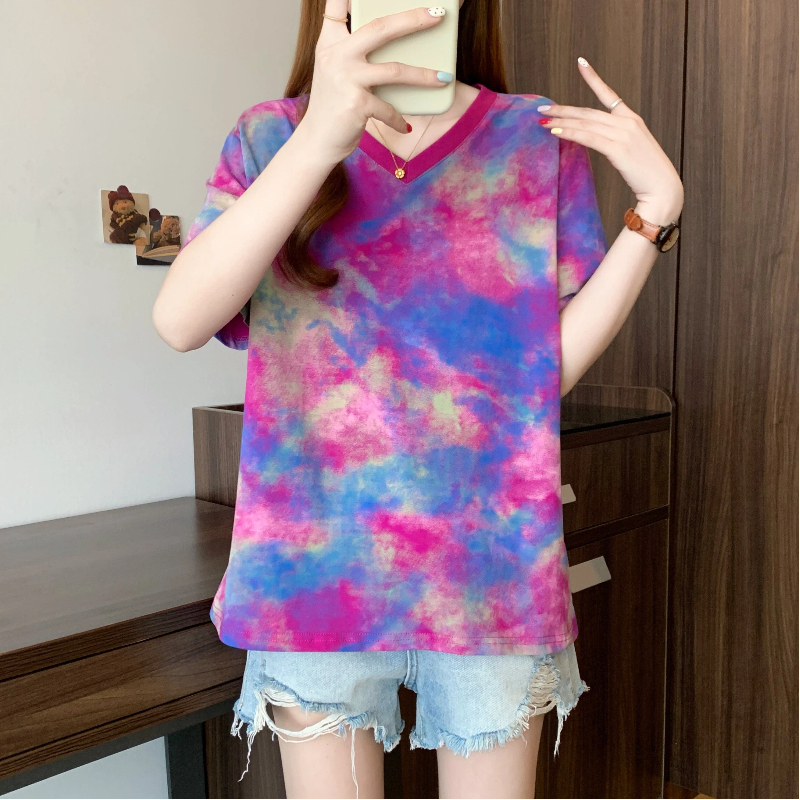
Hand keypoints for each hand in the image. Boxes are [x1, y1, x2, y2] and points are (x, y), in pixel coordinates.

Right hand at [298, 1, 452, 163]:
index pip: (335, 5)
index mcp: (330, 42)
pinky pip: (389, 108)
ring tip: (444, 78)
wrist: (317, 140)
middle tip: (437, 15)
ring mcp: (347, 79)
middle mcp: (337, 55)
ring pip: (395, 70)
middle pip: (380, 28)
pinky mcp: (357, 104)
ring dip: (423, 75)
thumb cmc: (333, 104)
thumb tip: (396, 39)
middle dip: (413, 19)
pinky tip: (406, 126)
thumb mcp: (335, 70)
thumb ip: (354, 50)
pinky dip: (399, 119)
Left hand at [538, 57, 683, 223]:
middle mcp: (627, 122)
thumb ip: (616, 141)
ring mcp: (623, 134)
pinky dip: (571, 133)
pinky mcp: (618, 149)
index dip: (593, 78)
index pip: (608, 94)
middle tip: (542, 108)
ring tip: (542, 121)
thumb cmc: (647, 174)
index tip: (580, 63)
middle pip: (588, 112)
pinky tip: (556, 132)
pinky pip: (589, 138)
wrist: (663, 189)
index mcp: (631, 119)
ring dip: (561, 122)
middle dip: (563, 109)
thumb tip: (595, 141)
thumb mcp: (633, 150)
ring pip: (585, 124)